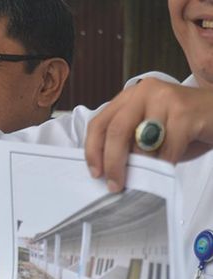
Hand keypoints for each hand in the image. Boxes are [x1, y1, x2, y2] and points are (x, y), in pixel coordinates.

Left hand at [85, 78, 212, 191]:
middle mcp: (145, 92)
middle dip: (112, 163)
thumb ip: (128, 142)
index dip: (93, 150)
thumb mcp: (150, 130)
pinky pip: (166, 148)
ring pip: (141, 142)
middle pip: (116, 131)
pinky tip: (165, 170)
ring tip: (146, 177)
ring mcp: (166, 98)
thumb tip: (107, 171)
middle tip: (116, 184)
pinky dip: (163, 165)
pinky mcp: (186, 112)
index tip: (96, 173)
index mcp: (130, 96)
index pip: (100, 123)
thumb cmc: (185, 128)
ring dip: (142, 166)